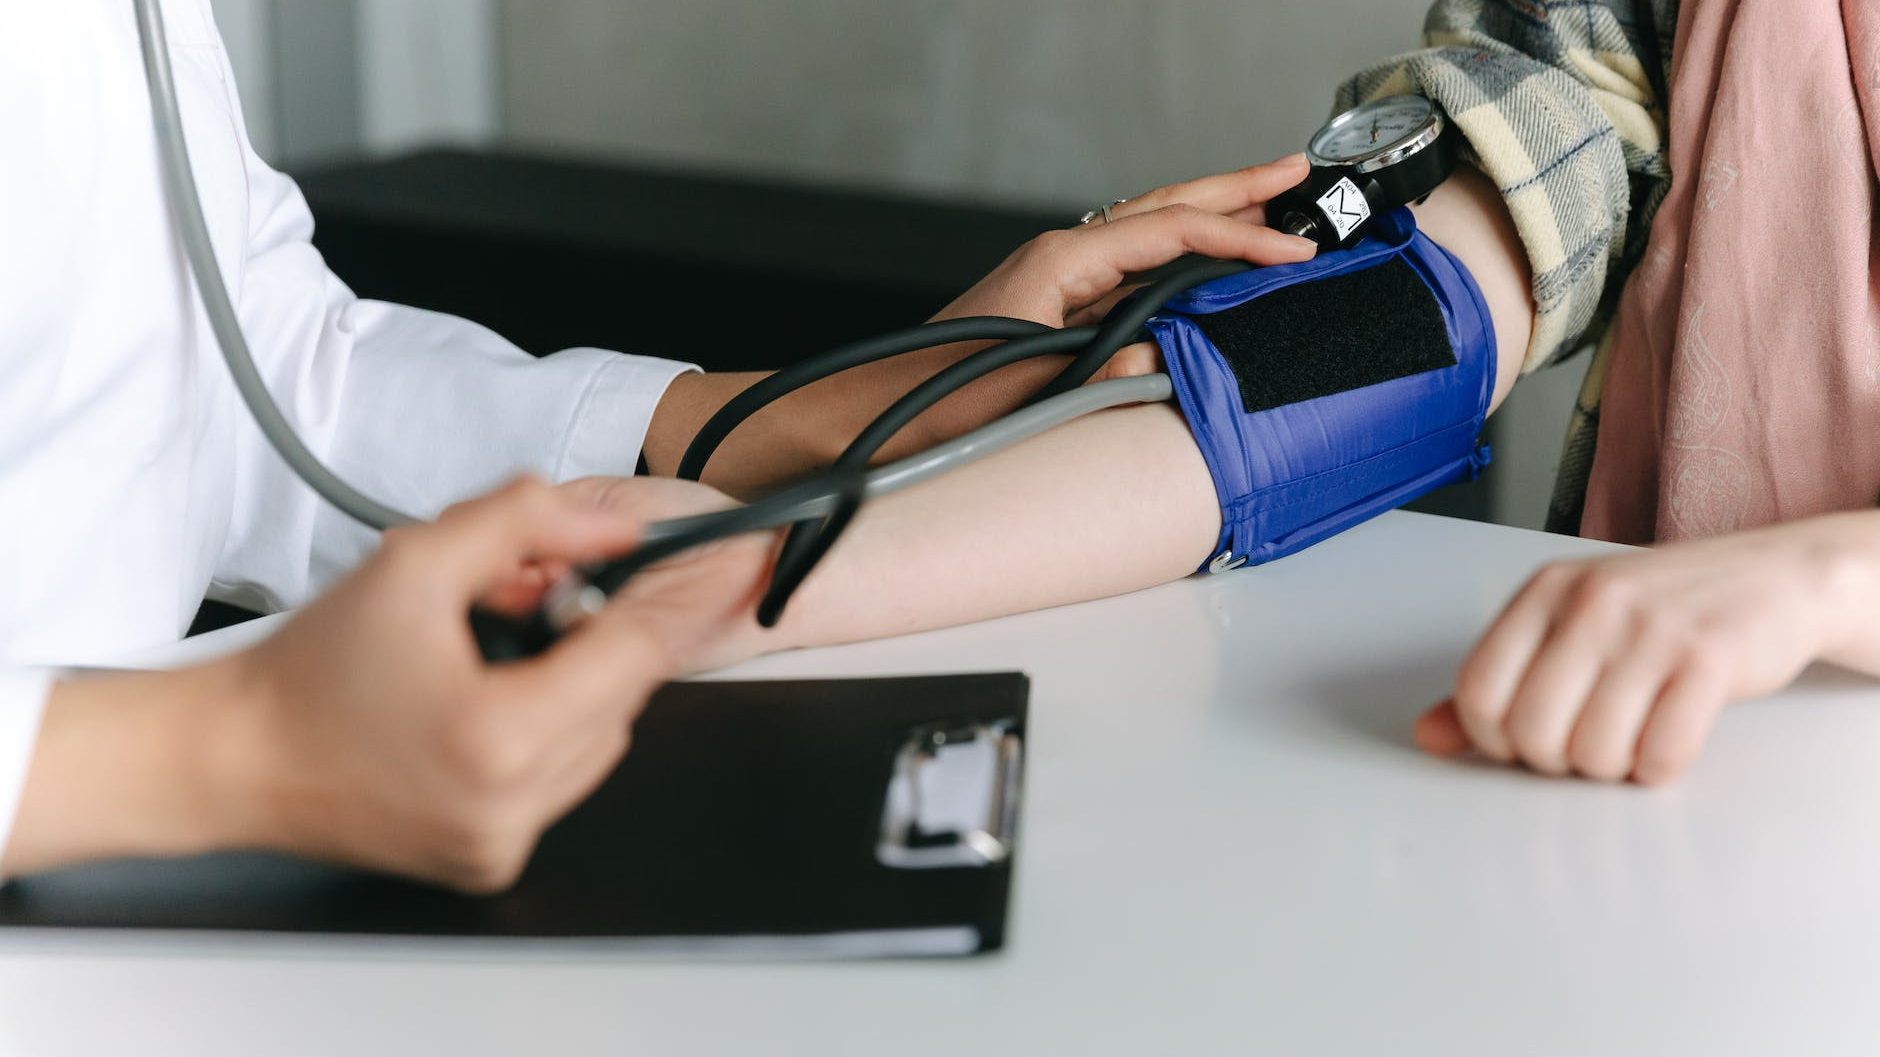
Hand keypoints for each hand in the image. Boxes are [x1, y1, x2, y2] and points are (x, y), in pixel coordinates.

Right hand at [222, 477, 770, 890]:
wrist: (236, 758)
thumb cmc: (309, 670)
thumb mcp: (416, 561)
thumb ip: (525, 523)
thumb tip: (614, 528)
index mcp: (501, 736)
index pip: (636, 654)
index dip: (686, 595)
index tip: (736, 557)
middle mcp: (513, 804)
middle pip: (622, 696)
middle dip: (592, 638)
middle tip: (526, 604)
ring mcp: (504, 841)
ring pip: (600, 740)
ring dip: (573, 688)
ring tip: (489, 658)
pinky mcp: (492, 860)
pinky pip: (560, 780)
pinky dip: (545, 735)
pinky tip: (481, 707)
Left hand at [933, 154, 1317, 380]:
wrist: (878, 410)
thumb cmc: (936, 398)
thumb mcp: (1030, 387)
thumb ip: (1104, 374)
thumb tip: (1165, 359)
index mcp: (1060, 261)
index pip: (1172, 232)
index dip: (1241, 238)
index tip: (1294, 250)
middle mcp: (1062, 257)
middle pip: (1165, 207)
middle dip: (1235, 189)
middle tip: (1294, 171)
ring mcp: (1059, 278)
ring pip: (1151, 233)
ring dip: (1210, 217)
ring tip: (1267, 205)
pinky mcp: (1057, 305)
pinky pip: (1134, 269)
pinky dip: (1179, 257)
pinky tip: (1204, 266)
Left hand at [1416, 513, 1879, 783]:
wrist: (1776, 577)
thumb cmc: (1661, 611)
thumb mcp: (1569, 626)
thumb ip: (1499, 681)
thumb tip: (1430, 738)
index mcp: (1544, 591)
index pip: (1477, 689)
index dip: (1493, 738)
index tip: (1525, 740)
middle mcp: (1591, 603)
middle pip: (1531, 731)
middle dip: (1554, 761)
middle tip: (1586, 742)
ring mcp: (1651, 628)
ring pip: (1592, 751)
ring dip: (1610, 767)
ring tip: (1630, 736)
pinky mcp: (1711, 658)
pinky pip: (1660, 754)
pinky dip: (1659, 768)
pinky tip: (1667, 741)